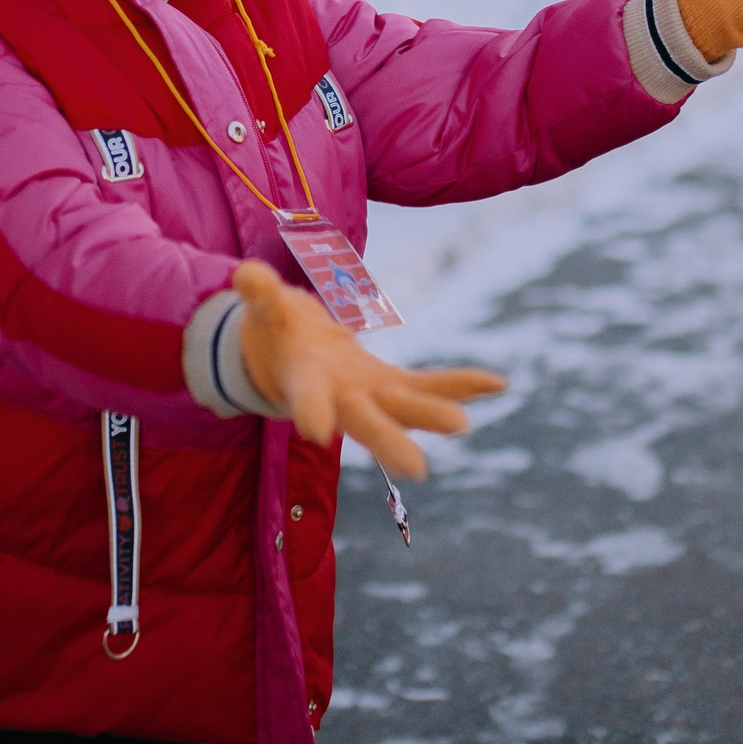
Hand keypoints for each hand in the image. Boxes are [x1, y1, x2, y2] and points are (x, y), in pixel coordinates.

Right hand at [233, 262, 505, 479]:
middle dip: (388, 441)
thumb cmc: (274, 332)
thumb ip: (260, 295)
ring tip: (465, 424)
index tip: (316, 432)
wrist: (291, 358)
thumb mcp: (265, 311)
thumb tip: (245, 274)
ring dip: (433, 414)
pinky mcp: (391, 385)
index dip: (311, 410)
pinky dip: (461, 385)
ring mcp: (370, 394)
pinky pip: (428, 384)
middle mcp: (341, 397)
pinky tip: (498, 384)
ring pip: (404, 408)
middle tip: (418, 469)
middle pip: (365, 421)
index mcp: (305, 382)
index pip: (307, 398)